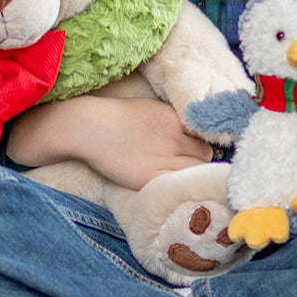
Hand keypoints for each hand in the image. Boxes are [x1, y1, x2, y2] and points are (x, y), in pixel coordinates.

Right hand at [7, 95, 213, 191]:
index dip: (203, 142)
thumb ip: (175, 121)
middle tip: (190, 164)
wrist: (90, 128)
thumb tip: (192, 133)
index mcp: (175, 119)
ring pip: (195, 172)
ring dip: (193, 174)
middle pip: (205, 154)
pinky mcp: (150, 178)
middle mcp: (174, 139)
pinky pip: (177, 185)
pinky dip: (179, 186)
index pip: (206, 135)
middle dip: (201, 159)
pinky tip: (174, 186)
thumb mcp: (153, 109)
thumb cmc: (117, 116)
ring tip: (184, 177)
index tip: (200, 148)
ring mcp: (163, 159)